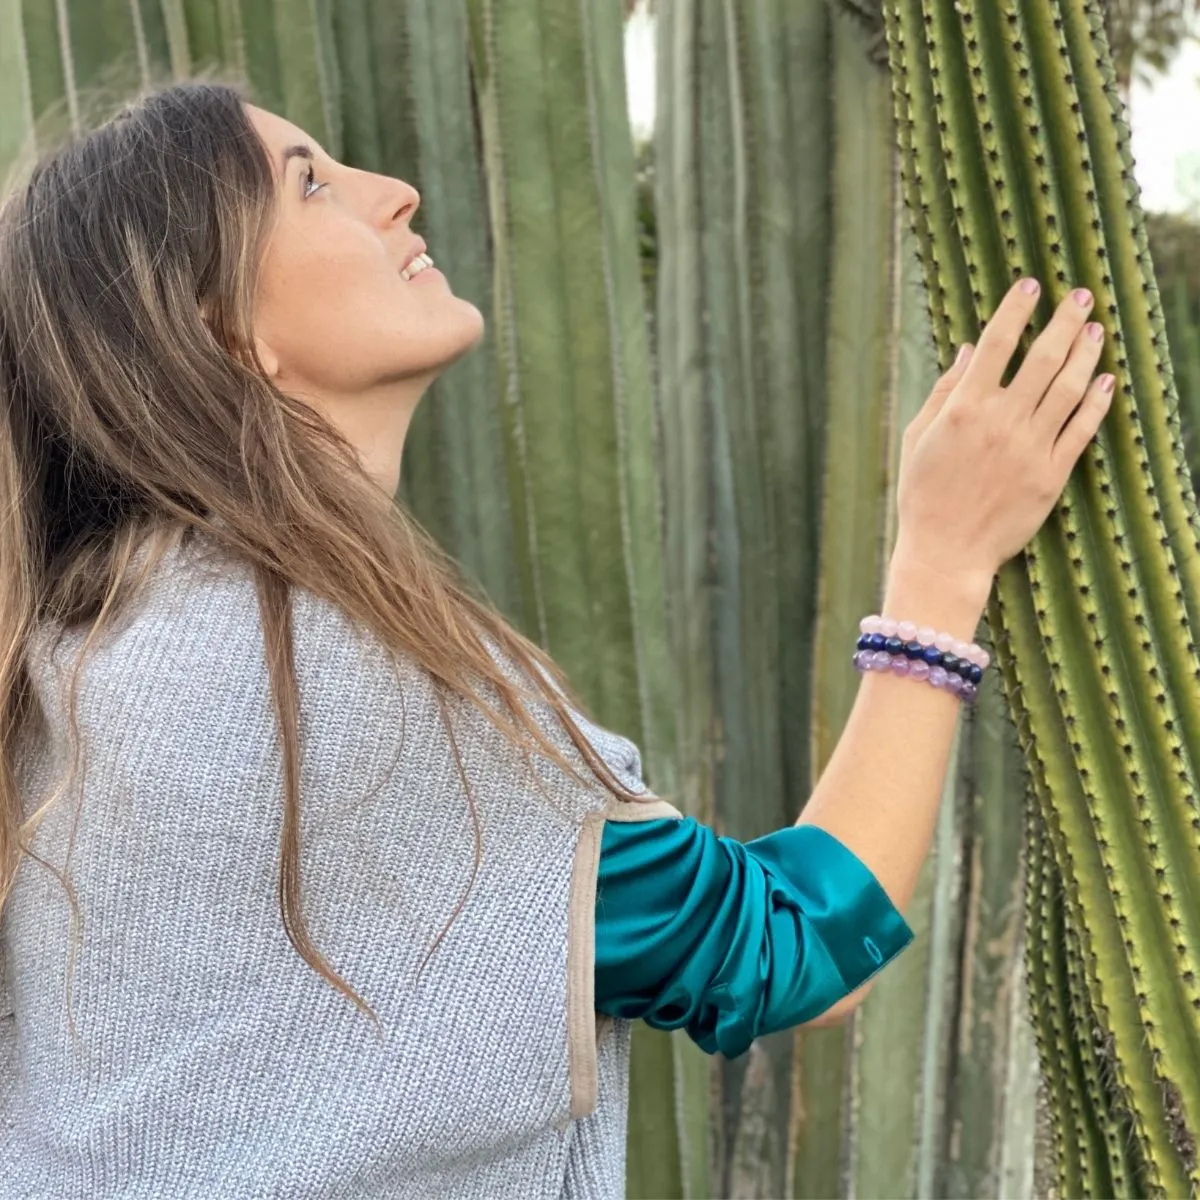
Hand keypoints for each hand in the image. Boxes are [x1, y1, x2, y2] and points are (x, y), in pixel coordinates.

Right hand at [892, 277, 1113, 594]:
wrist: (946, 551)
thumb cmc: (922, 494)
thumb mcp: (917, 438)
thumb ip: (944, 392)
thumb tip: (971, 351)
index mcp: (963, 408)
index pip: (998, 343)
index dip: (1017, 309)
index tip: (1030, 286)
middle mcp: (1001, 422)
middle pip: (1043, 357)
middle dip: (1065, 320)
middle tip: (1079, 297)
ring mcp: (1029, 448)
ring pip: (1069, 388)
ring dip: (1086, 353)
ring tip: (1095, 330)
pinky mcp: (1050, 475)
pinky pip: (1081, 429)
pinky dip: (1097, 401)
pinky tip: (1106, 380)